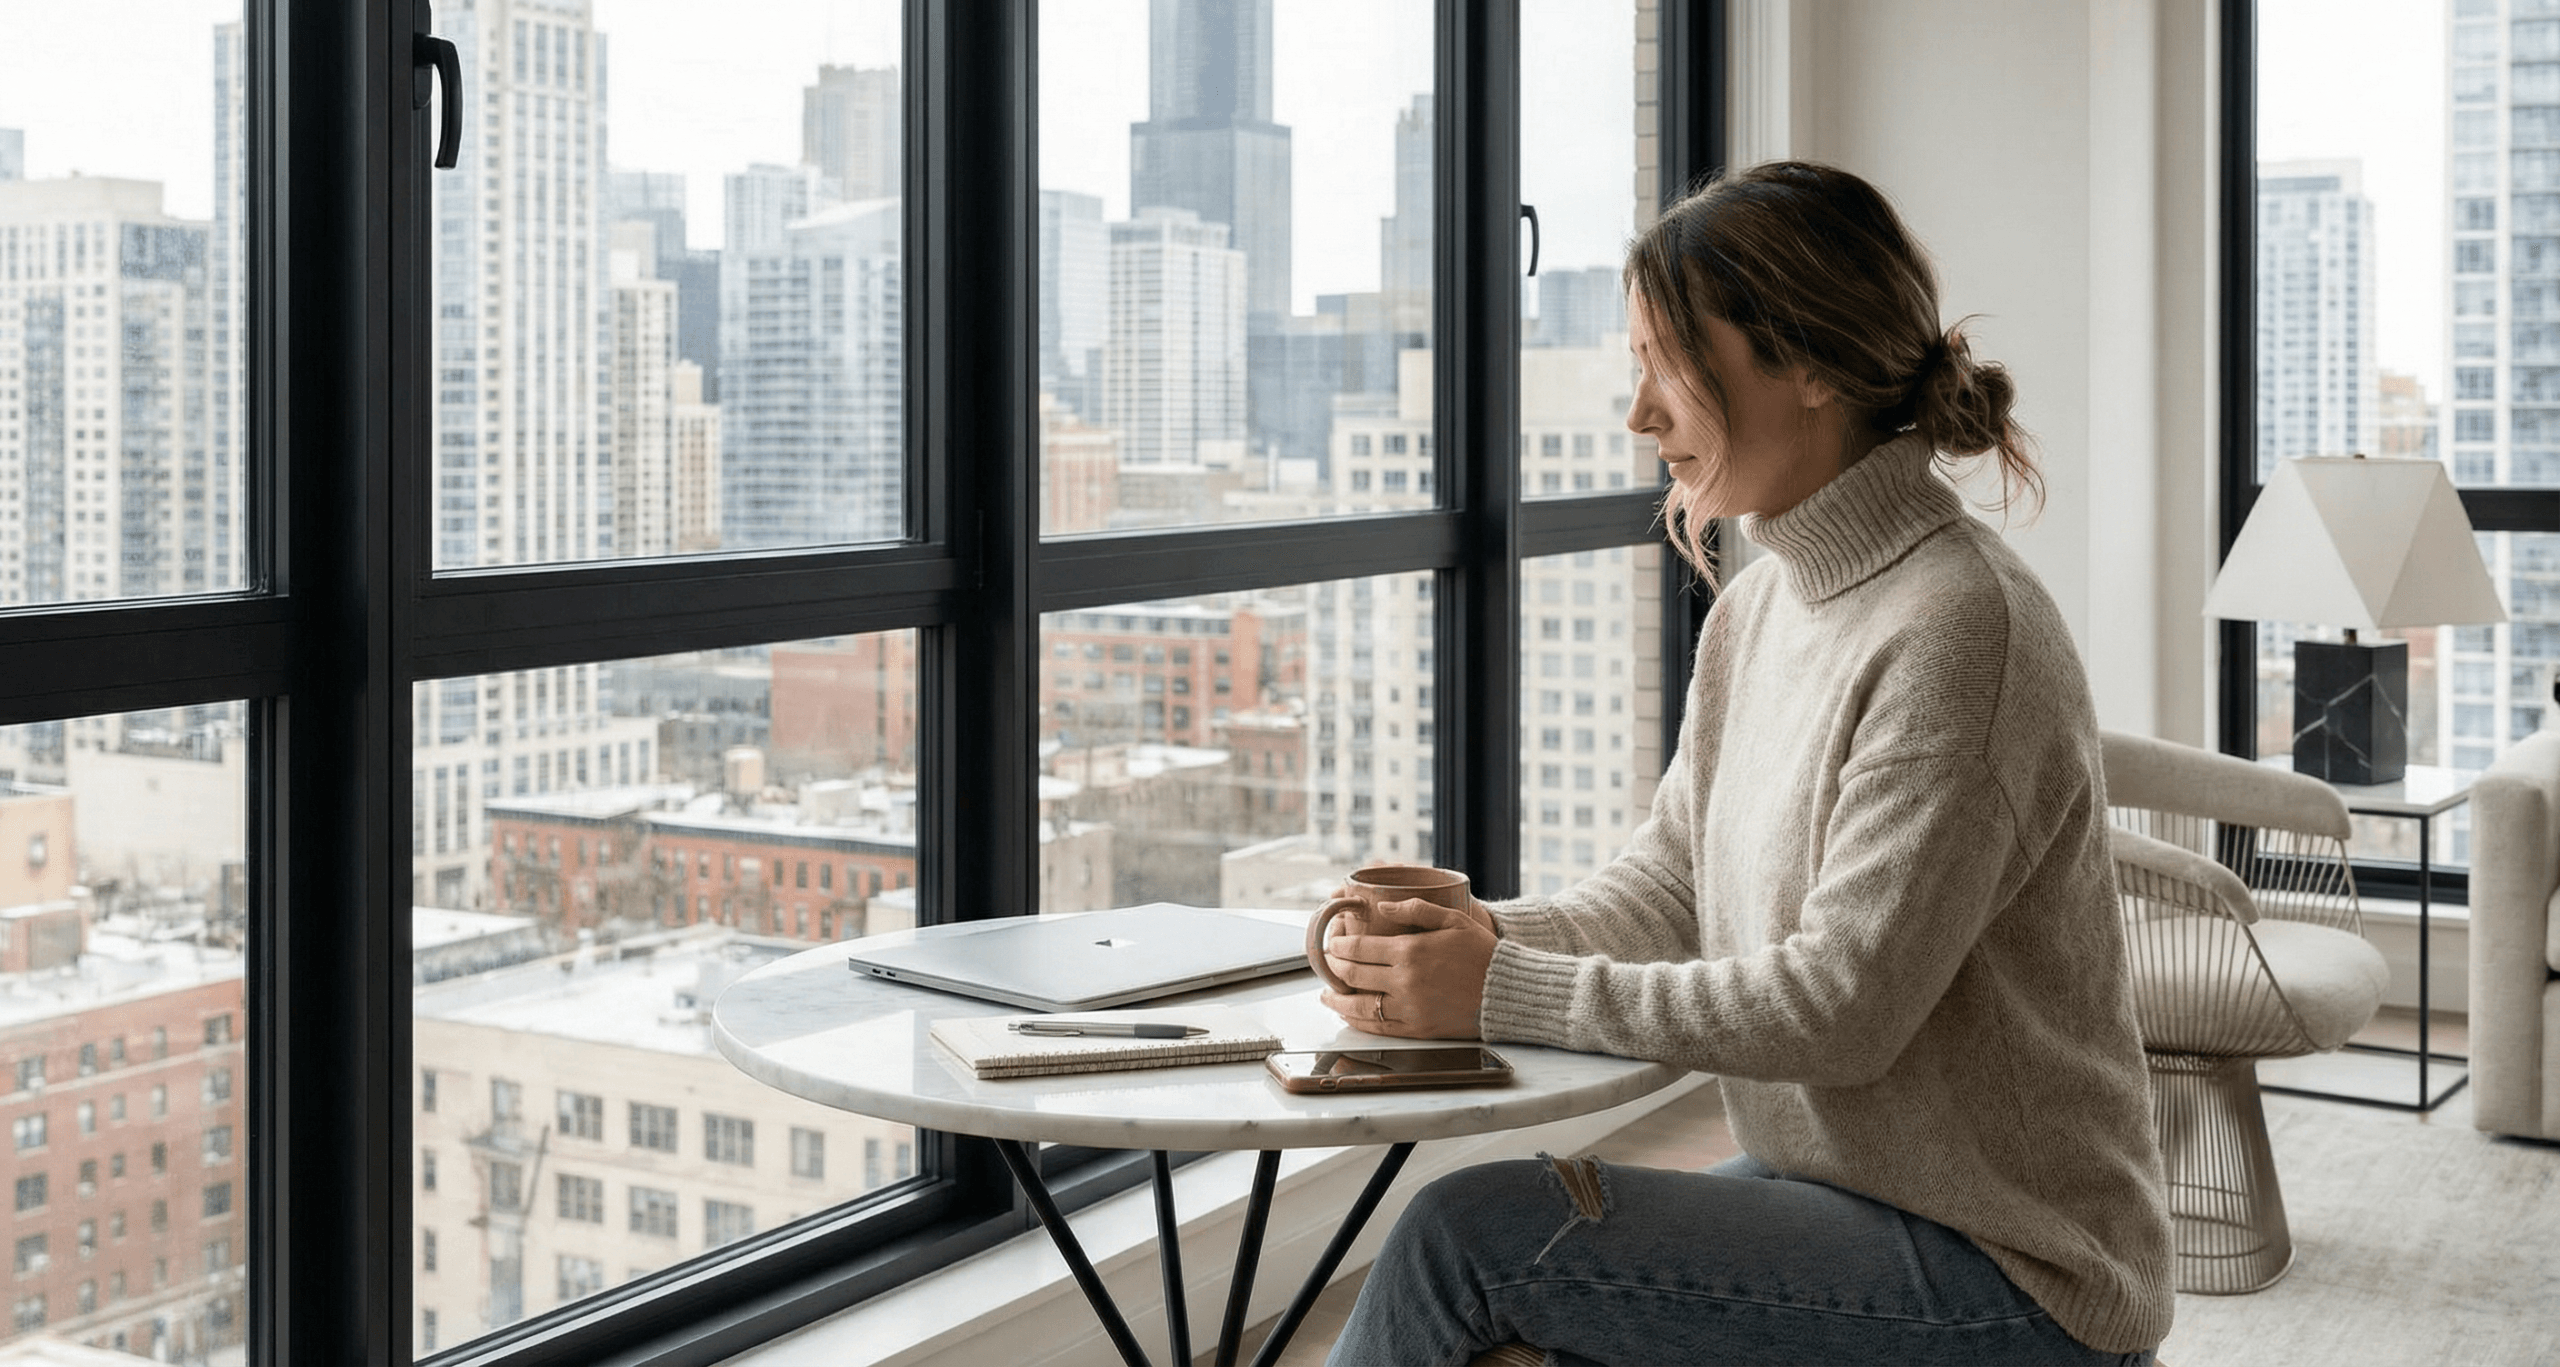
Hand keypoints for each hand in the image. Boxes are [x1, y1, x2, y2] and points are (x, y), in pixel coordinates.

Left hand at [1318, 896, 1497, 1039]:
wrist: (1507, 992)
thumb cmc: (1483, 953)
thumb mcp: (1454, 919)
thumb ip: (1416, 908)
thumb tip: (1383, 904)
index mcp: (1411, 951)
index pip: (1359, 949)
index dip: (1338, 946)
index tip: (1332, 944)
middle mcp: (1405, 981)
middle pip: (1353, 976)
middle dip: (1334, 969)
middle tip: (1328, 965)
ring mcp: (1409, 1008)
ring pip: (1359, 1007)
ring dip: (1337, 1001)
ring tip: (1327, 996)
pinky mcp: (1417, 1029)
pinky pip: (1379, 1028)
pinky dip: (1359, 1022)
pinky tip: (1351, 1016)